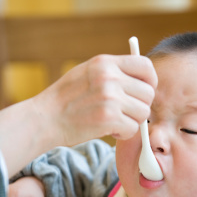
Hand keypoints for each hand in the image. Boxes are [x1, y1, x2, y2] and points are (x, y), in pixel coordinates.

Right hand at [0, 54, 157, 175]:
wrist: (45, 118)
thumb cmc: (67, 98)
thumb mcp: (88, 72)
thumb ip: (114, 72)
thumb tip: (143, 79)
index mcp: (105, 62)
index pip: (146, 65)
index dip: (150, 80)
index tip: (143, 91)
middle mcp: (109, 77)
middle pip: (148, 93)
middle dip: (140, 106)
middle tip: (124, 112)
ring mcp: (110, 97)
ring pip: (144, 113)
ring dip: (132, 121)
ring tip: (114, 121)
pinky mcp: (108, 118)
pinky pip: (133, 129)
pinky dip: (123, 133)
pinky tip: (109, 129)